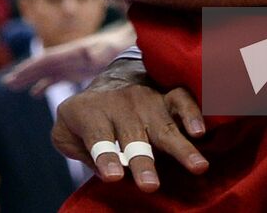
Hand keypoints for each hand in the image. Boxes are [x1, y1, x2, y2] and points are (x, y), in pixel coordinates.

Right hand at [3, 24, 133, 94]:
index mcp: (71, 52)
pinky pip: (55, 78)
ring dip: (30, 78)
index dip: (32, 67)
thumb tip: (88, 53)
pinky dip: (44, 85)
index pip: (47, 60)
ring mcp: (70, 64)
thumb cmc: (117, 49)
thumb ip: (97, 51)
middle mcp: (67, 57)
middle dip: (25, 72)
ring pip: (45, 71)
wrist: (126, 46)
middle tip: (7, 82)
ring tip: (12, 85)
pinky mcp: (76, 71)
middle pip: (42, 65)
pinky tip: (35, 93)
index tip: (17, 74)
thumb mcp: (108, 50)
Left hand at [52, 58, 207, 191]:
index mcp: (91, 114)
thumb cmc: (86, 117)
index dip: (105, 157)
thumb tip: (105, 171)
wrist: (110, 79)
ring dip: (180, 147)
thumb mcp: (66, 132)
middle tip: (150, 186)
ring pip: (164, 124)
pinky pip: (181, 100)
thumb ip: (78, 152)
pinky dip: (193, 114)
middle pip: (133, 135)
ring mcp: (146, 100)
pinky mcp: (166, 95)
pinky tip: (201, 133)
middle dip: (143, 161)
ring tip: (198, 167)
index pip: (97, 137)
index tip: (114, 176)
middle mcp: (120, 106)